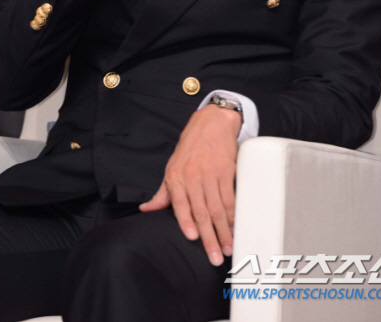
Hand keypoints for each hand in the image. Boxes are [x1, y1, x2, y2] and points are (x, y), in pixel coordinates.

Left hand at [140, 104, 240, 265]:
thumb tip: (146, 209)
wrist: (211, 123)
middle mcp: (192, 176)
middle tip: (214, 257)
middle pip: (202, 211)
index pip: (180, 204)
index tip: (193, 238)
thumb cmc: (190, 148)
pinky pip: (230, 196)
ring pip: (218, 207)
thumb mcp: (171, 168)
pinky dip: (233, 214)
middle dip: (209, 237)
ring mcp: (211, 173)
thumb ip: (162, 193)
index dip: (186, 221)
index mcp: (176, 177)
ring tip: (227, 248)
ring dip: (224, 230)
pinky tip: (234, 226)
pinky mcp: (227, 170)